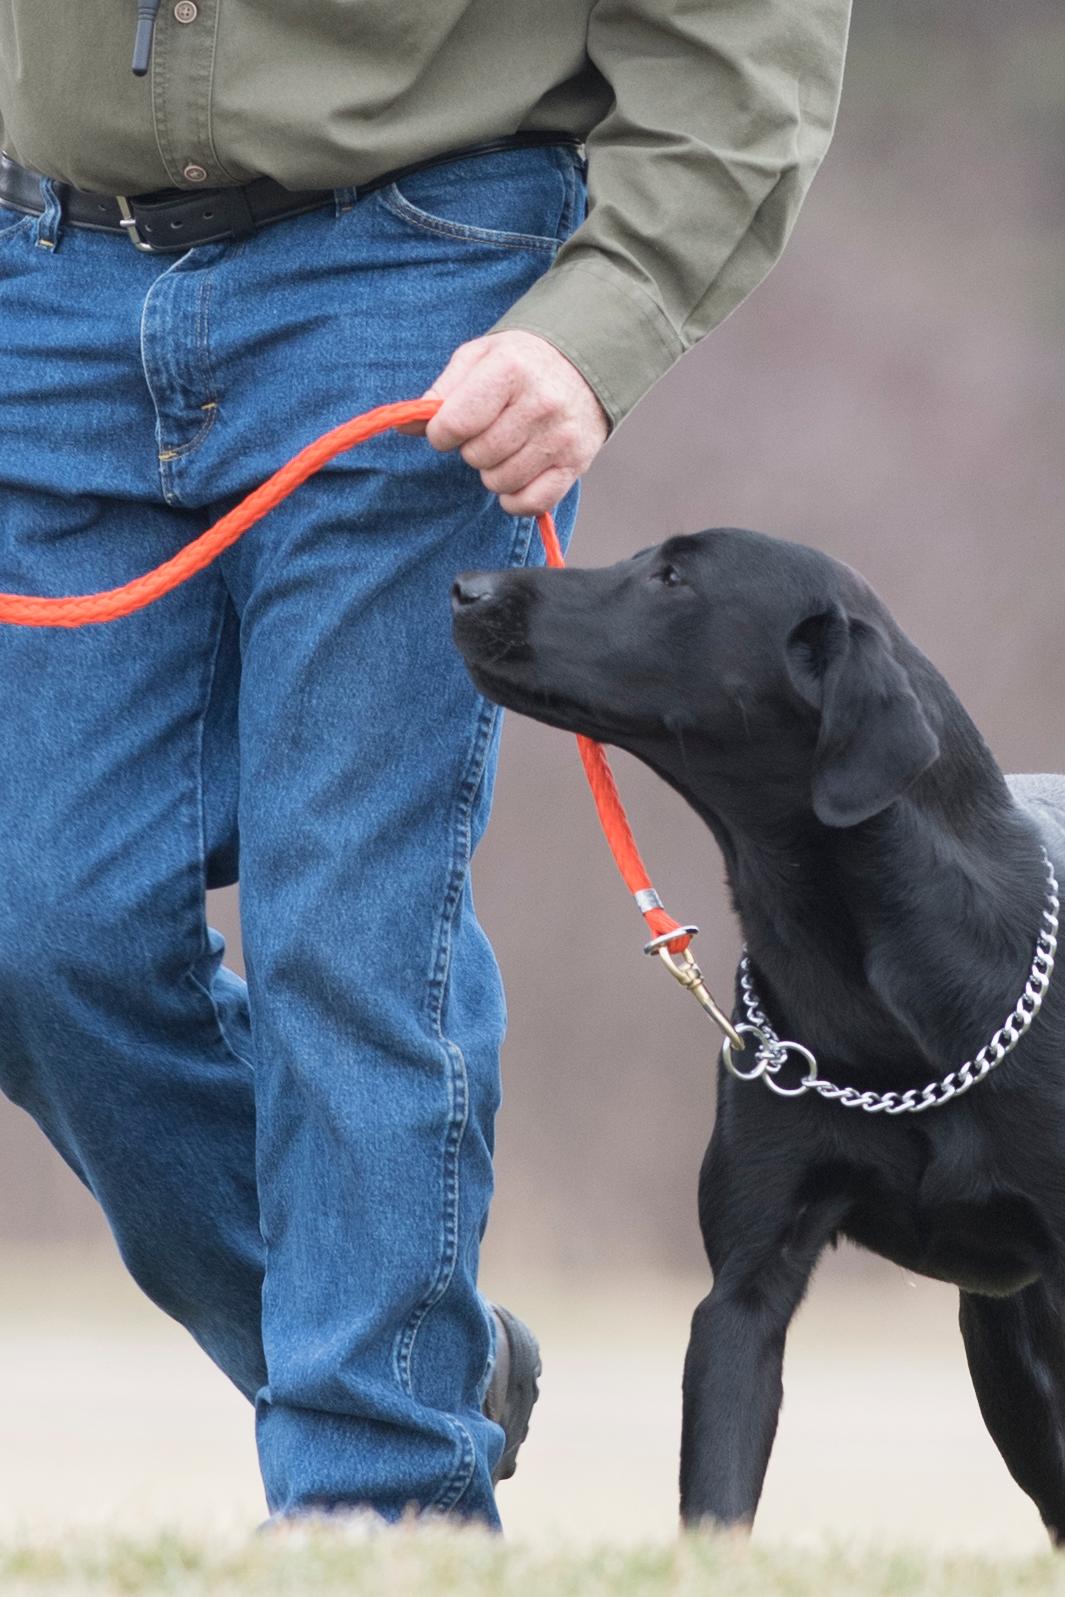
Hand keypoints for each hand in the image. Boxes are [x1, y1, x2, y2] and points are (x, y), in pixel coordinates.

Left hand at [403, 330, 609, 515]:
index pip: (455, 424)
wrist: (587, 363)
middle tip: (487, 432)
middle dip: (471, 449)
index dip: (441, 433)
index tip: (449, 428)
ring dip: (493, 472)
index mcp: (510, 370)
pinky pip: (531, 503)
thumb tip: (406, 426)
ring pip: (500, 482)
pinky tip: (517, 477)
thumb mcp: (479, 358)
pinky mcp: (575, 464)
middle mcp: (540, 403)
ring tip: (506, 448)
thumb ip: (441, 392)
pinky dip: (515, 499)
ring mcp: (560, 436)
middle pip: (477, 456)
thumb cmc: (521, 363)